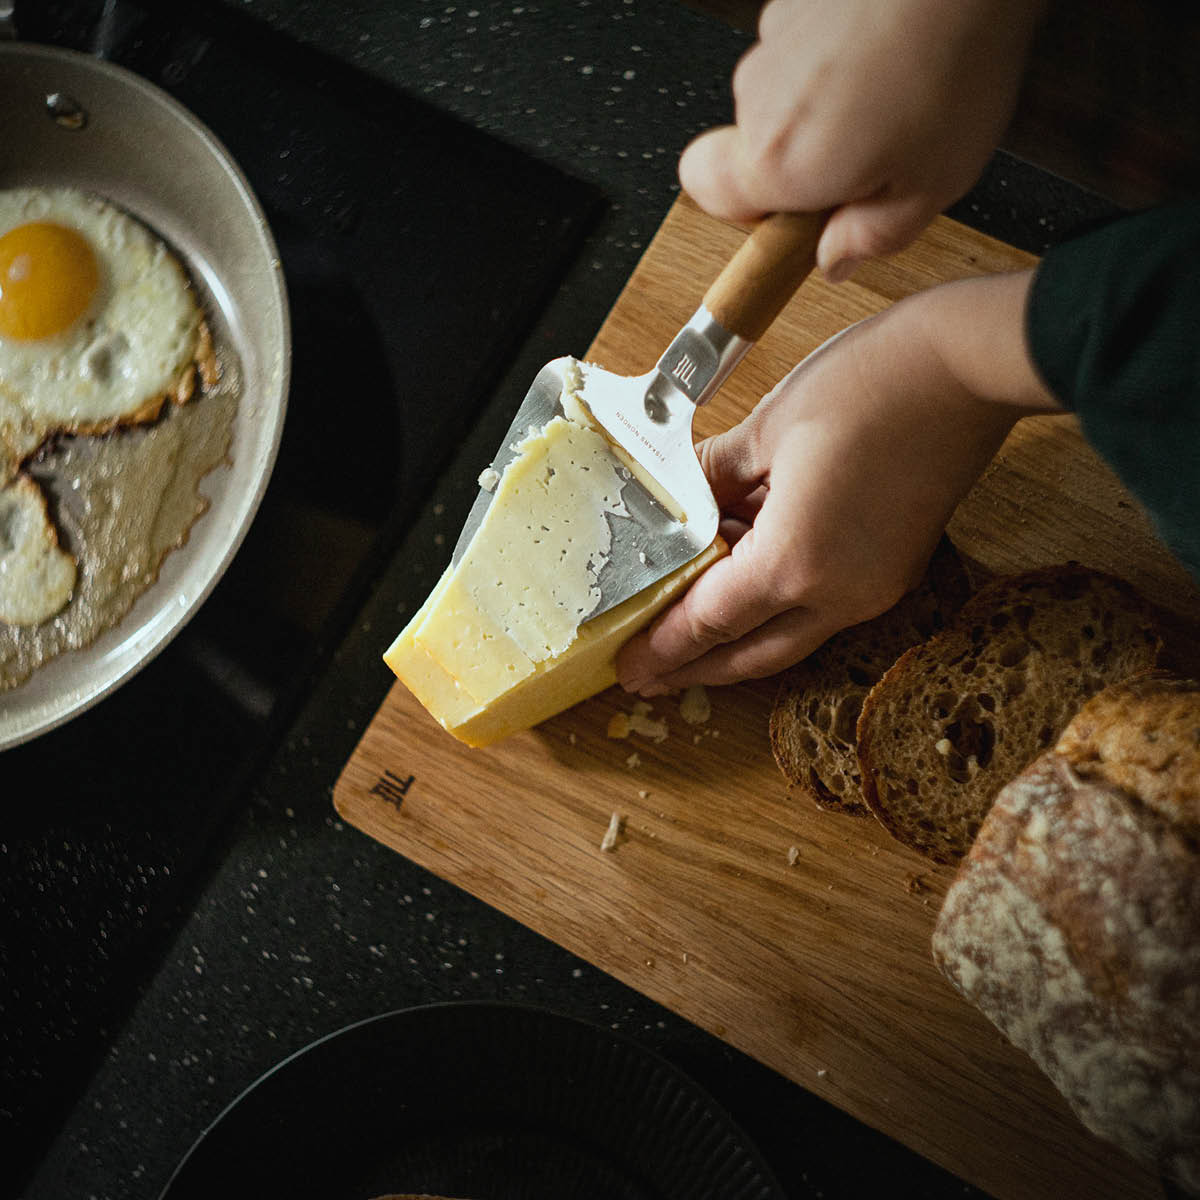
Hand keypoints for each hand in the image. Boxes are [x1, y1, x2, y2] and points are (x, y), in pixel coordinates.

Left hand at [616, 271, 1055, 694]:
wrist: (966, 367)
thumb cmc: (866, 384)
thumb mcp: (767, 430)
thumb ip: (713, 478)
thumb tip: (679, 502)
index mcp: (794, 561)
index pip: (711, 621)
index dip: (665, 648)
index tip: (630, 669)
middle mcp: (839, 594)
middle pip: (753, 655)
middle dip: (699, 670)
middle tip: (651, 678)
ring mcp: (875, 588)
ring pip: (791, 638)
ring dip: (739, 644)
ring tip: (691, 643)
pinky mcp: (895, 571)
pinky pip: (824, 610)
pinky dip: (778, 610)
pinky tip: (747, 588)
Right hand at [680, 0, 1046, 278]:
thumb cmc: (950, 66)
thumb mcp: (928, 188)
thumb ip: (870, 238)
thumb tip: (836, 258)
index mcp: (778, 160)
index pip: (706, 191)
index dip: (745, 208)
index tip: (796, 211)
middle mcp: (759, 98)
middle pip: (757, 146)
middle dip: (806, 160)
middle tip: (874, 157)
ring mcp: (773, 41)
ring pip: (784, 95)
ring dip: (826, 106)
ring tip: (895, 97)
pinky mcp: (797, 0)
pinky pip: (806, 48)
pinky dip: (839, 57)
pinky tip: (891, 55)